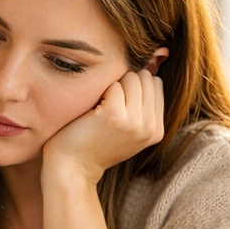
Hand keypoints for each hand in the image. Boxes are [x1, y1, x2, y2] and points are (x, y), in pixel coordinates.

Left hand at [41, 68, 164, 184]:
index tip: (118, 105)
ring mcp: (135, 122)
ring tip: (101, 109)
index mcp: (157, 130)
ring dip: (113, 86)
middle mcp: (150, 128)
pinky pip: (113, 83)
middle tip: (107, 107)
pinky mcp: (115, 115)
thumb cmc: (95, 142)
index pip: (155, 84)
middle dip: (125, 84)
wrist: (72, 167)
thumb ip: (142, 103)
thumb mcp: (128, 127)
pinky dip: (100, 91)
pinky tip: (92, 111)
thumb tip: (151, 61)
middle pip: (145, 78)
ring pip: (132, 77)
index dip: (134, 87)